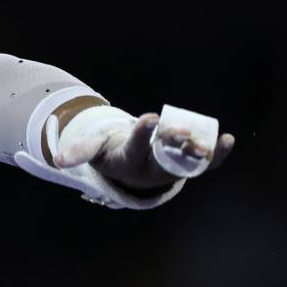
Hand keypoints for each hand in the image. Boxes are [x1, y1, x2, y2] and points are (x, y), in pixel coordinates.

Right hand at [54, 112, 235, 190]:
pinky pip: (204, 165)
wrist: (130, 167)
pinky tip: (228, 140)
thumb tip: (58, 160)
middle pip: (165, 157)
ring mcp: (171, 168)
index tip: (150, 117)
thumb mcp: (94, 149)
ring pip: (187, 162)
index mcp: (129, 161)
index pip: (136, 148)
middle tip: (182, 130)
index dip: (144, 134)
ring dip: (198, 152)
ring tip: (207, 141)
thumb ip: (79, 151)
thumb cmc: (110, 151)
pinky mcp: (185, 167)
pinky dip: (217, 155)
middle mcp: (152, 169)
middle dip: (174, 143)